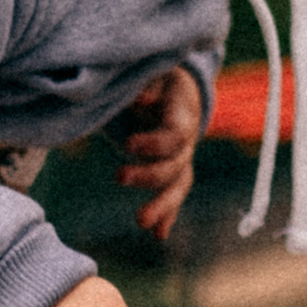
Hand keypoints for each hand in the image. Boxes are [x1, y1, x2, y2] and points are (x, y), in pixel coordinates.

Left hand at [115, 66, 202, 240]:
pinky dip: (167, 215)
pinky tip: (157, 235)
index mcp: (184, 115)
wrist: (174, 86)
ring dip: (162, 206)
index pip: (176, 136)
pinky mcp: (173, 170)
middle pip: (175, 166)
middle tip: (118, 176)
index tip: (128, 144)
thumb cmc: (158, 75)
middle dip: (148, 176)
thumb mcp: (155, 71)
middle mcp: (188, 141)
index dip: (154, 143)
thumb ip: (149, 84)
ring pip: (177, 186)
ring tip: (140, 222)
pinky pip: (174, 195)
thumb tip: (142, 99)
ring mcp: (182, 158)